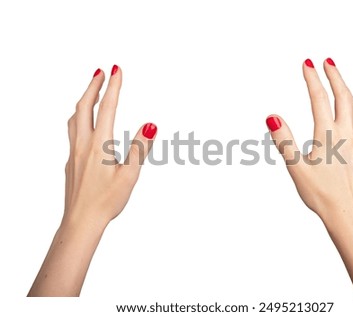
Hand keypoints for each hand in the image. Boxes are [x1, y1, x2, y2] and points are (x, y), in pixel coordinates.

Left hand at [64, 65, 156, 227]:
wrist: (81, 221)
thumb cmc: (106, 201)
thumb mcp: (130, 175)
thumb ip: (139, 147)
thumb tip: (150, 124)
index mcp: (99, 145)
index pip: (106, 108)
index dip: (113, 87)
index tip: (116, 69)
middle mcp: (82, 145)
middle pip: (83, 107)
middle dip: (92, 86)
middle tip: (100, 72)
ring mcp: (73, 153)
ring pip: (73, 119)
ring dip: (82, 101)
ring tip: (90, 92)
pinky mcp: (70, 162)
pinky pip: (72, 132)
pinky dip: (78, 118)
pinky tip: (84, 125)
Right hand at [266, 57, 352, 221]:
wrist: (349, 213)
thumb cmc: (321, 194)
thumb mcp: (296, 167)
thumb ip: (284, 139)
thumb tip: (273, 116)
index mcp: (328, 135)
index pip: (320, 98)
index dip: (312, 78)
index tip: (307, 63)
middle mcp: (346, 133)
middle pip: (343, 96)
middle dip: (335, 76)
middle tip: (327, 61)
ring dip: (347, 89)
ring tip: (340, 80)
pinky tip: (350, 111)